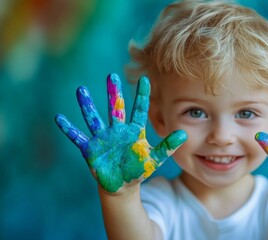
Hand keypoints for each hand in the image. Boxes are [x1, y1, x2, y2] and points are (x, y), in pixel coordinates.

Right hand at [55, 73, 186, 192]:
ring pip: (94, 118)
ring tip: (81, 90)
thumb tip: (184, 134)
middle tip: (112, 75)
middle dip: (113, 92)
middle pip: (115, 108)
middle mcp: (117, 130)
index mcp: (134, 131)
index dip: (142, 95)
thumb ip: (168, 146)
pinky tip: (59, 118)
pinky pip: (78, 137)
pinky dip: (69, 129)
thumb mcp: (155, 159)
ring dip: (87, 105)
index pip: (139, 109)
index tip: (146, 79)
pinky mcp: (91, 149)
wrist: (123, 185)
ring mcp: (103, 138)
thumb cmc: (139, 169)